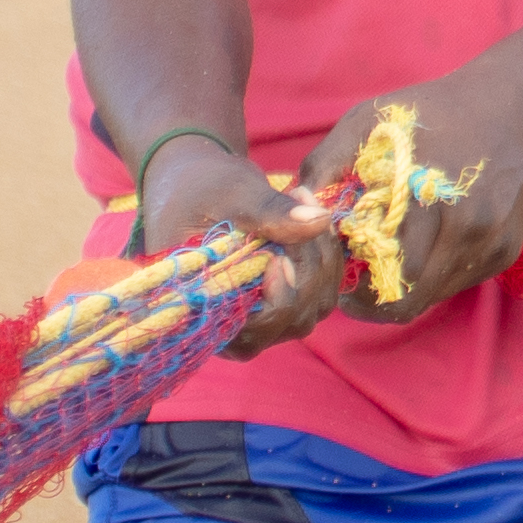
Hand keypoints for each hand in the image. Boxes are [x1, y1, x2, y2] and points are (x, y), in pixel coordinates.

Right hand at [135, 126, 349, 355]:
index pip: (250, 336)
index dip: (276, 304)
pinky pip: (323, 291)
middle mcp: (233, 326)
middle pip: (290, 320)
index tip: (280, 259)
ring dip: (320, 256)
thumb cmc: (198, 189)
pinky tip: (313, 217)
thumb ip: (270, 211)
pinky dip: (326, 255)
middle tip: (296, 204)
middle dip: (305, 265)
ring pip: (313, 306)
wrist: (196, 186)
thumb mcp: (229, 194)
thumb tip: (320, 220)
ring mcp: (262, 316)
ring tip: (299, 201)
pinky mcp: (284, 300)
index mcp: (202, 312)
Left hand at [322, 67, 522, 326]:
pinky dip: (437, 275)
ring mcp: (491, 243)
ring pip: (435, 295)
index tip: (341, 286)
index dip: (356, 292)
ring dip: (408, 287)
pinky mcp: (507, 251)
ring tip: (390, 260)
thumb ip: (326, 163)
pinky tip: (425, 246)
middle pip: (410, 296)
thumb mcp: (369, 119)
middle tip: (360, 278)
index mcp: (426, 198)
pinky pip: (460, 282)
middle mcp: (466, 228)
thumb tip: (298, 211)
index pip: (383, 277)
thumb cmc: (434, 110)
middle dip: (378, 294)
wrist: (519, 105)